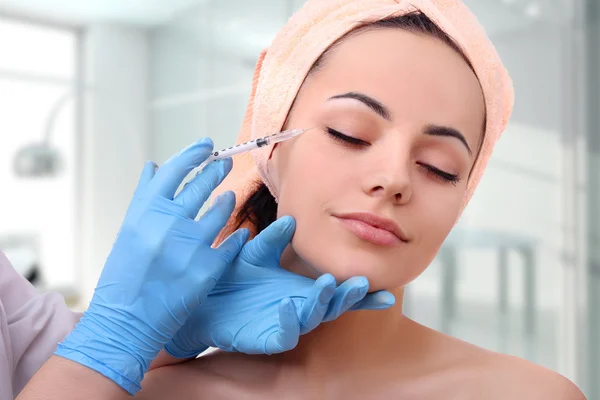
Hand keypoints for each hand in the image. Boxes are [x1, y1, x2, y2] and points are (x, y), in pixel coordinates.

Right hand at [55, 138, 248, 394]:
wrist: (125, 322)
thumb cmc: (123, 277)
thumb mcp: (128, 232)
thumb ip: (144, 198)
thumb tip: (154, 167)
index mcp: (144, 212)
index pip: (175, 170)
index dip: (193, 153)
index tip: (207, 145)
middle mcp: (167, 224)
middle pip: (202, 185)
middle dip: (216, 170)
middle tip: (225, 163)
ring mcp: (189, 246)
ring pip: (220, 210)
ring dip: (226, 201)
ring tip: (228, 198)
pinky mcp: (207, 269)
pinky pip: (231, 243)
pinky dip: (236, 236)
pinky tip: (239, 234)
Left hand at [164, 216, 394, 356]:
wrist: (202, 300)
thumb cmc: (231, 277)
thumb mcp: (254, 252)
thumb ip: (273, 238)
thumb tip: (291, 220)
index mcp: (302, 289)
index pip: (337, 291)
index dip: (362, 293)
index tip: (389, 291)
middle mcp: (300, 308)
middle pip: (334, 306)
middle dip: (349, 295)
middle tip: (361, 281)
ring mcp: (286, 324)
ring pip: (314, 319)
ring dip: (323, 303)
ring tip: (327, 284)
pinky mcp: (267, 339)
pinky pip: (285, 335)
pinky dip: (291, 321)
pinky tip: (290, 306)